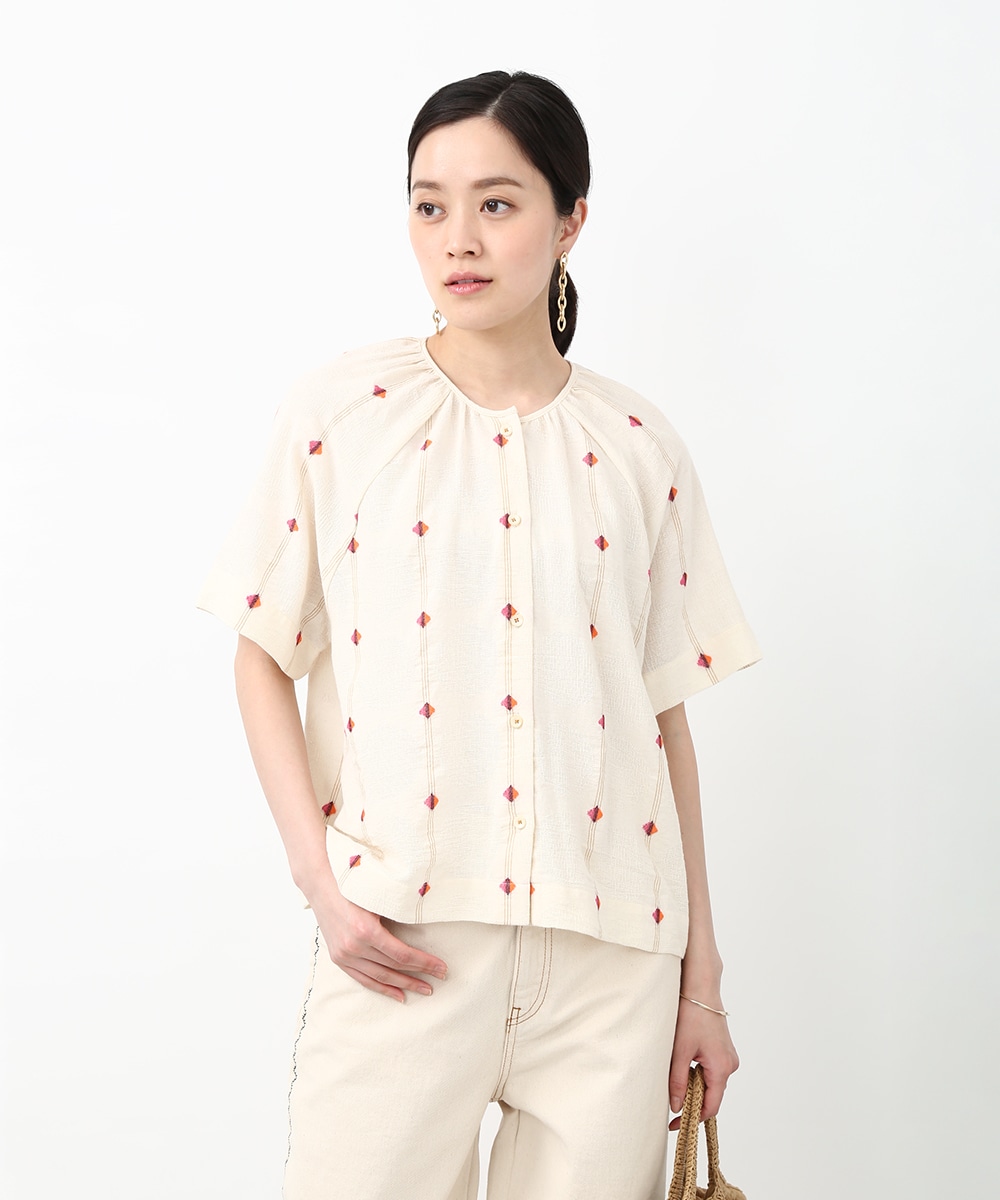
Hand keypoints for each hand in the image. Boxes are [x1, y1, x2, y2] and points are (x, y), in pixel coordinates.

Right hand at [310, 879, 447, 1002]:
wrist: (321, 887)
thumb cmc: (354, 887)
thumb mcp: (378, 897)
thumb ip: (399, 911)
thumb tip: (428, 921)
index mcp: (366, 930)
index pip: (402, 955)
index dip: (424, 963)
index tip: (441, 967)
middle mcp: (354, 947)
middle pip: (394, 968)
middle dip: (420, 975)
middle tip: (440, 979)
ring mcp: (345, 955)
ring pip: (380, 977)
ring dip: (404, 985)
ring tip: (424, 990)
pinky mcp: (339, 959)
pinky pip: (363, 979)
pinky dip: (381, 988)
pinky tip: (399, 995)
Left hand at [667, 995, 739, 1131]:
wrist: (700, 987)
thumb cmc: (691, 1014)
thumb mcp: (680, 1050)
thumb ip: (678, 1081)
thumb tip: (676, 1106)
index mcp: (722, 1067)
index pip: (711, 1106)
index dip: (692, 1119)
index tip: (675, 1124)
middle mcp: (730, 1064)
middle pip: (712, 1095)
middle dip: (692, 1103)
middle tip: (669, 1106)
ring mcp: (728, 1056)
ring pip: (710, 1082)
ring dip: (694, 1087)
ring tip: (674, 1083)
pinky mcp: (722, 1049)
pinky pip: (711, 1070)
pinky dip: (698, 1075)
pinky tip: (683, 1067)